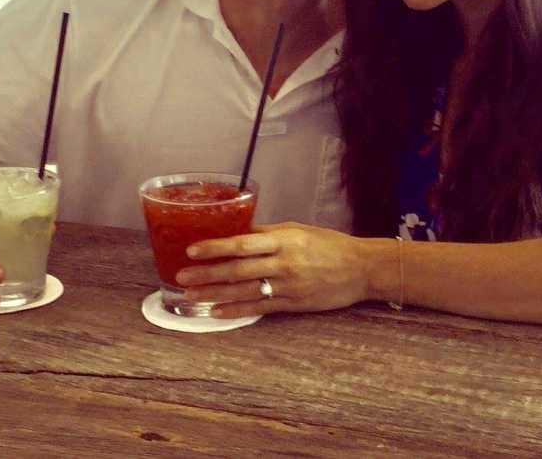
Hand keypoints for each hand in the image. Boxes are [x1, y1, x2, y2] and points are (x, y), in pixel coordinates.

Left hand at [175, 222, 369, 318]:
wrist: (361, 268)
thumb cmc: (330, 244)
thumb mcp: (299, 230)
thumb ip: (269, 233)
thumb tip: (239, 232)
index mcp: (285, 240)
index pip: (243, 243)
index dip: (216, 247)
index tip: (192, 250)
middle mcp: (284, 263)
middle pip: (238, 269)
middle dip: (207, 274)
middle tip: (181, 277)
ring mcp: (288, 286)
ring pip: (245, 291)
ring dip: (215, 294)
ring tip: (191, 296)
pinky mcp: (293, 304)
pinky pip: (259, 308)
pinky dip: (236, 310)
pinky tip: (217, 311)